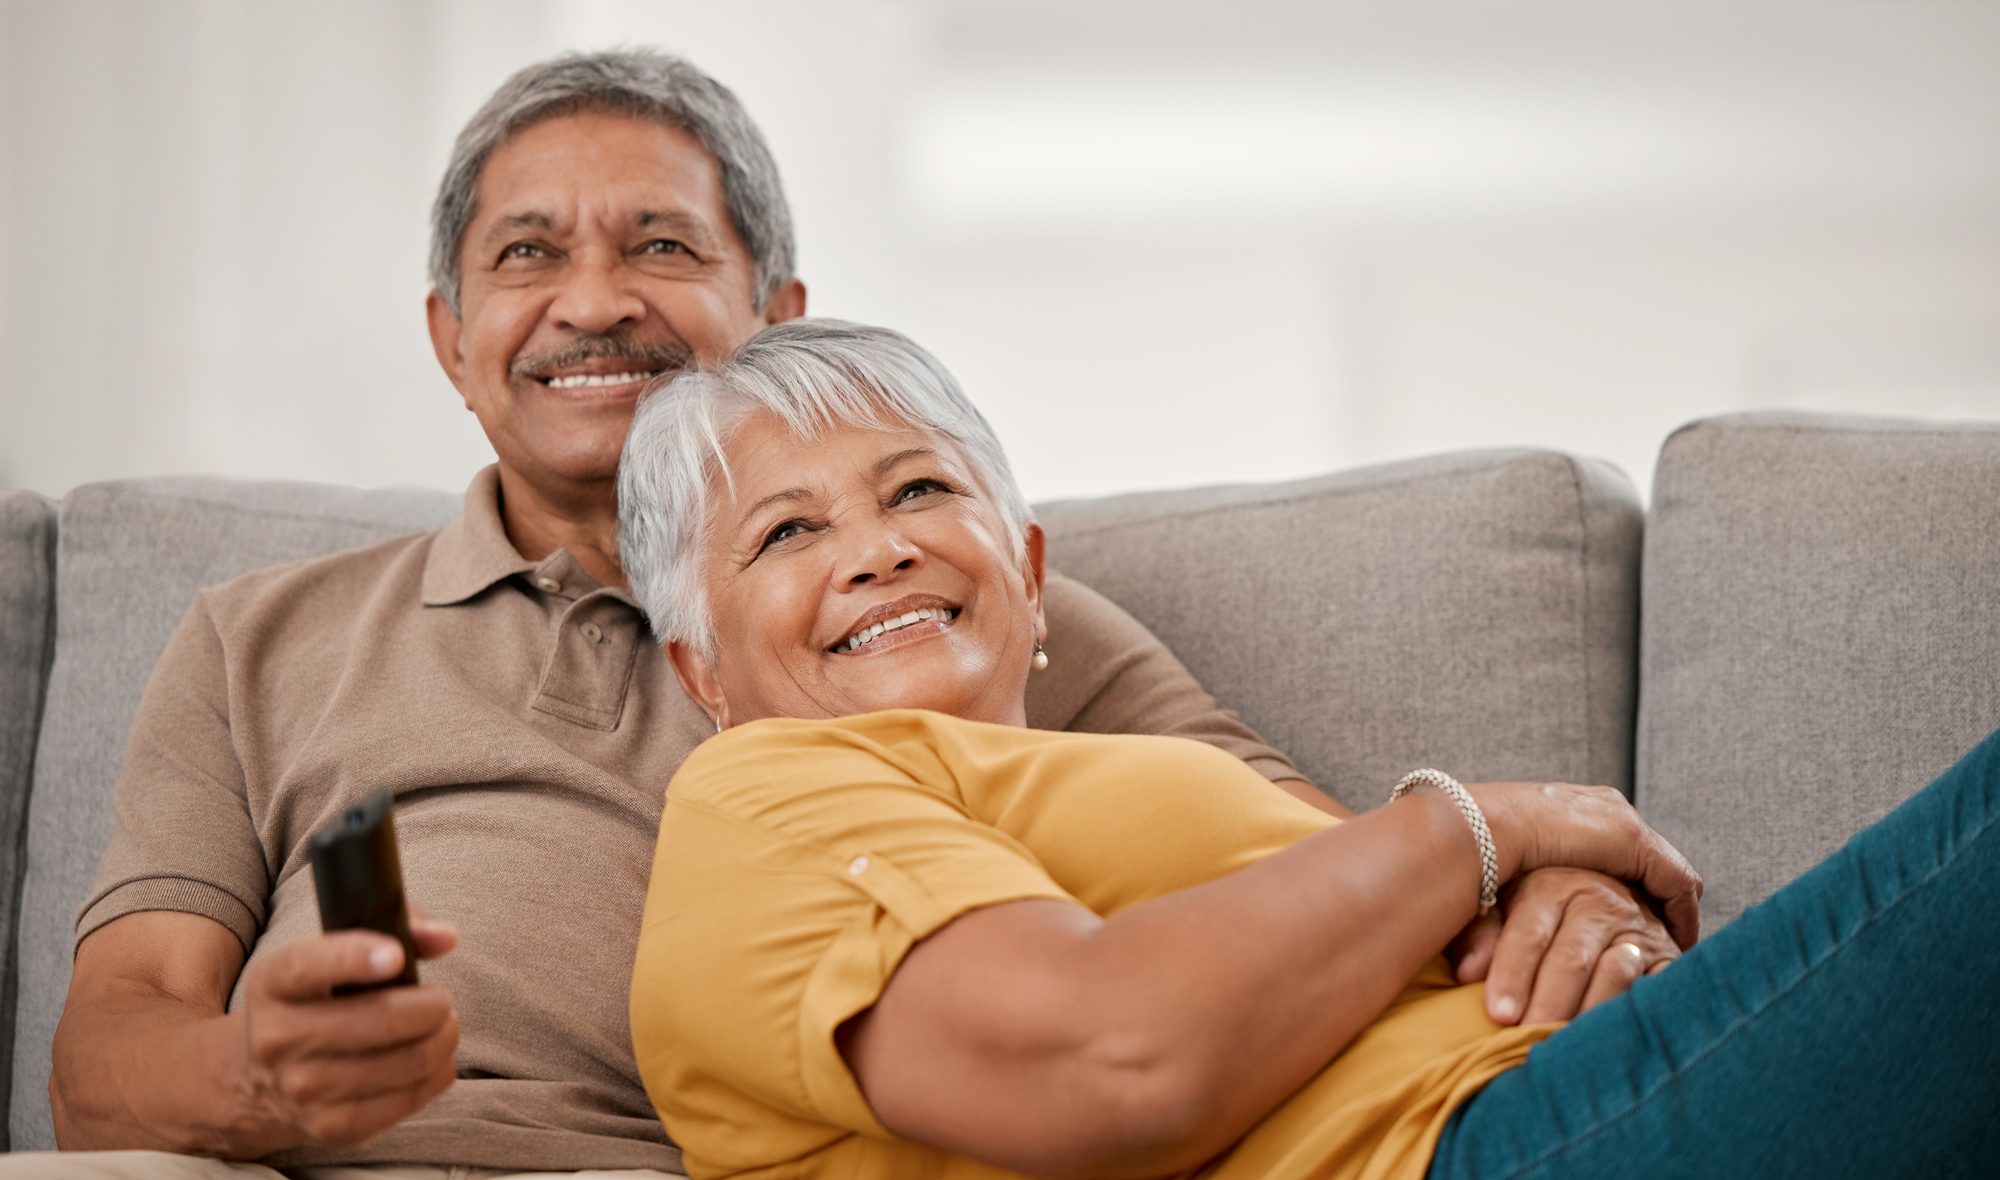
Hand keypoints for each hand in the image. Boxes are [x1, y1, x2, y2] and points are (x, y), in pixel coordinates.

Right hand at [237, 915, 459, 1146]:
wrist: (263, 1079)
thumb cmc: (321, 1000)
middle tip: (441, 999)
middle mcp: (278, 1039)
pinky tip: (434, 1058)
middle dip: (434, 1004)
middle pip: (382, 1019)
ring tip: (442, 1026)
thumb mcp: (337, 954)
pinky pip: (413, 1096)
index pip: (308, 966)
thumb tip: (446, 936)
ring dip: (444, 1037)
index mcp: (272, 984)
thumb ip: (396, 927)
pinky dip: (440, 1071)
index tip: (396, 955)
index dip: (355, 957)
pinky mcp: (334, 1128)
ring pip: (410, 1060)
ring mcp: (302, 1090)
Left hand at [1448, 867, 1680, 1024]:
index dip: (1514, 974)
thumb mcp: (1502, 908)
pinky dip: (1638, 1011)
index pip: (1529, 933)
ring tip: (1569, 1049)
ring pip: (1616, 972)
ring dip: (1591, 1012)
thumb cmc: (1537, 913)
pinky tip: (1615, 1038)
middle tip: (1531, 1040)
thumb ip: (1480, 936)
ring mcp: (1637, 928)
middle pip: (1572, 957)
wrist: (1610, 894)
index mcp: (1550, 887)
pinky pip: (1660, 986)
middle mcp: (1597, 901)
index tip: (1499, 1015)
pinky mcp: (1668, 955)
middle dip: (1550, 1003)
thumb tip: (1467, 973)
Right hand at [1470, 780, 1702, 949]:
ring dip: (1672, 910)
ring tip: (1669, 945)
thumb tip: (1504, 938)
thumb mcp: (1505, 874)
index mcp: (1573, 808)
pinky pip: (1676, 884)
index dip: (1627, 884)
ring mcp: (1622, 822)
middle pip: (1649, 855)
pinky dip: (1680, 915)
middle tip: (1656, 934)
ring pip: (1667, 872)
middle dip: (1655, 896)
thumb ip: (1520, 894)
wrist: (1482, 827)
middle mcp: (1605, 807)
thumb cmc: (1478, 854)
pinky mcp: (1635, 841)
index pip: (1616, 845)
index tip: (1628, 917)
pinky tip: (1673, 944)